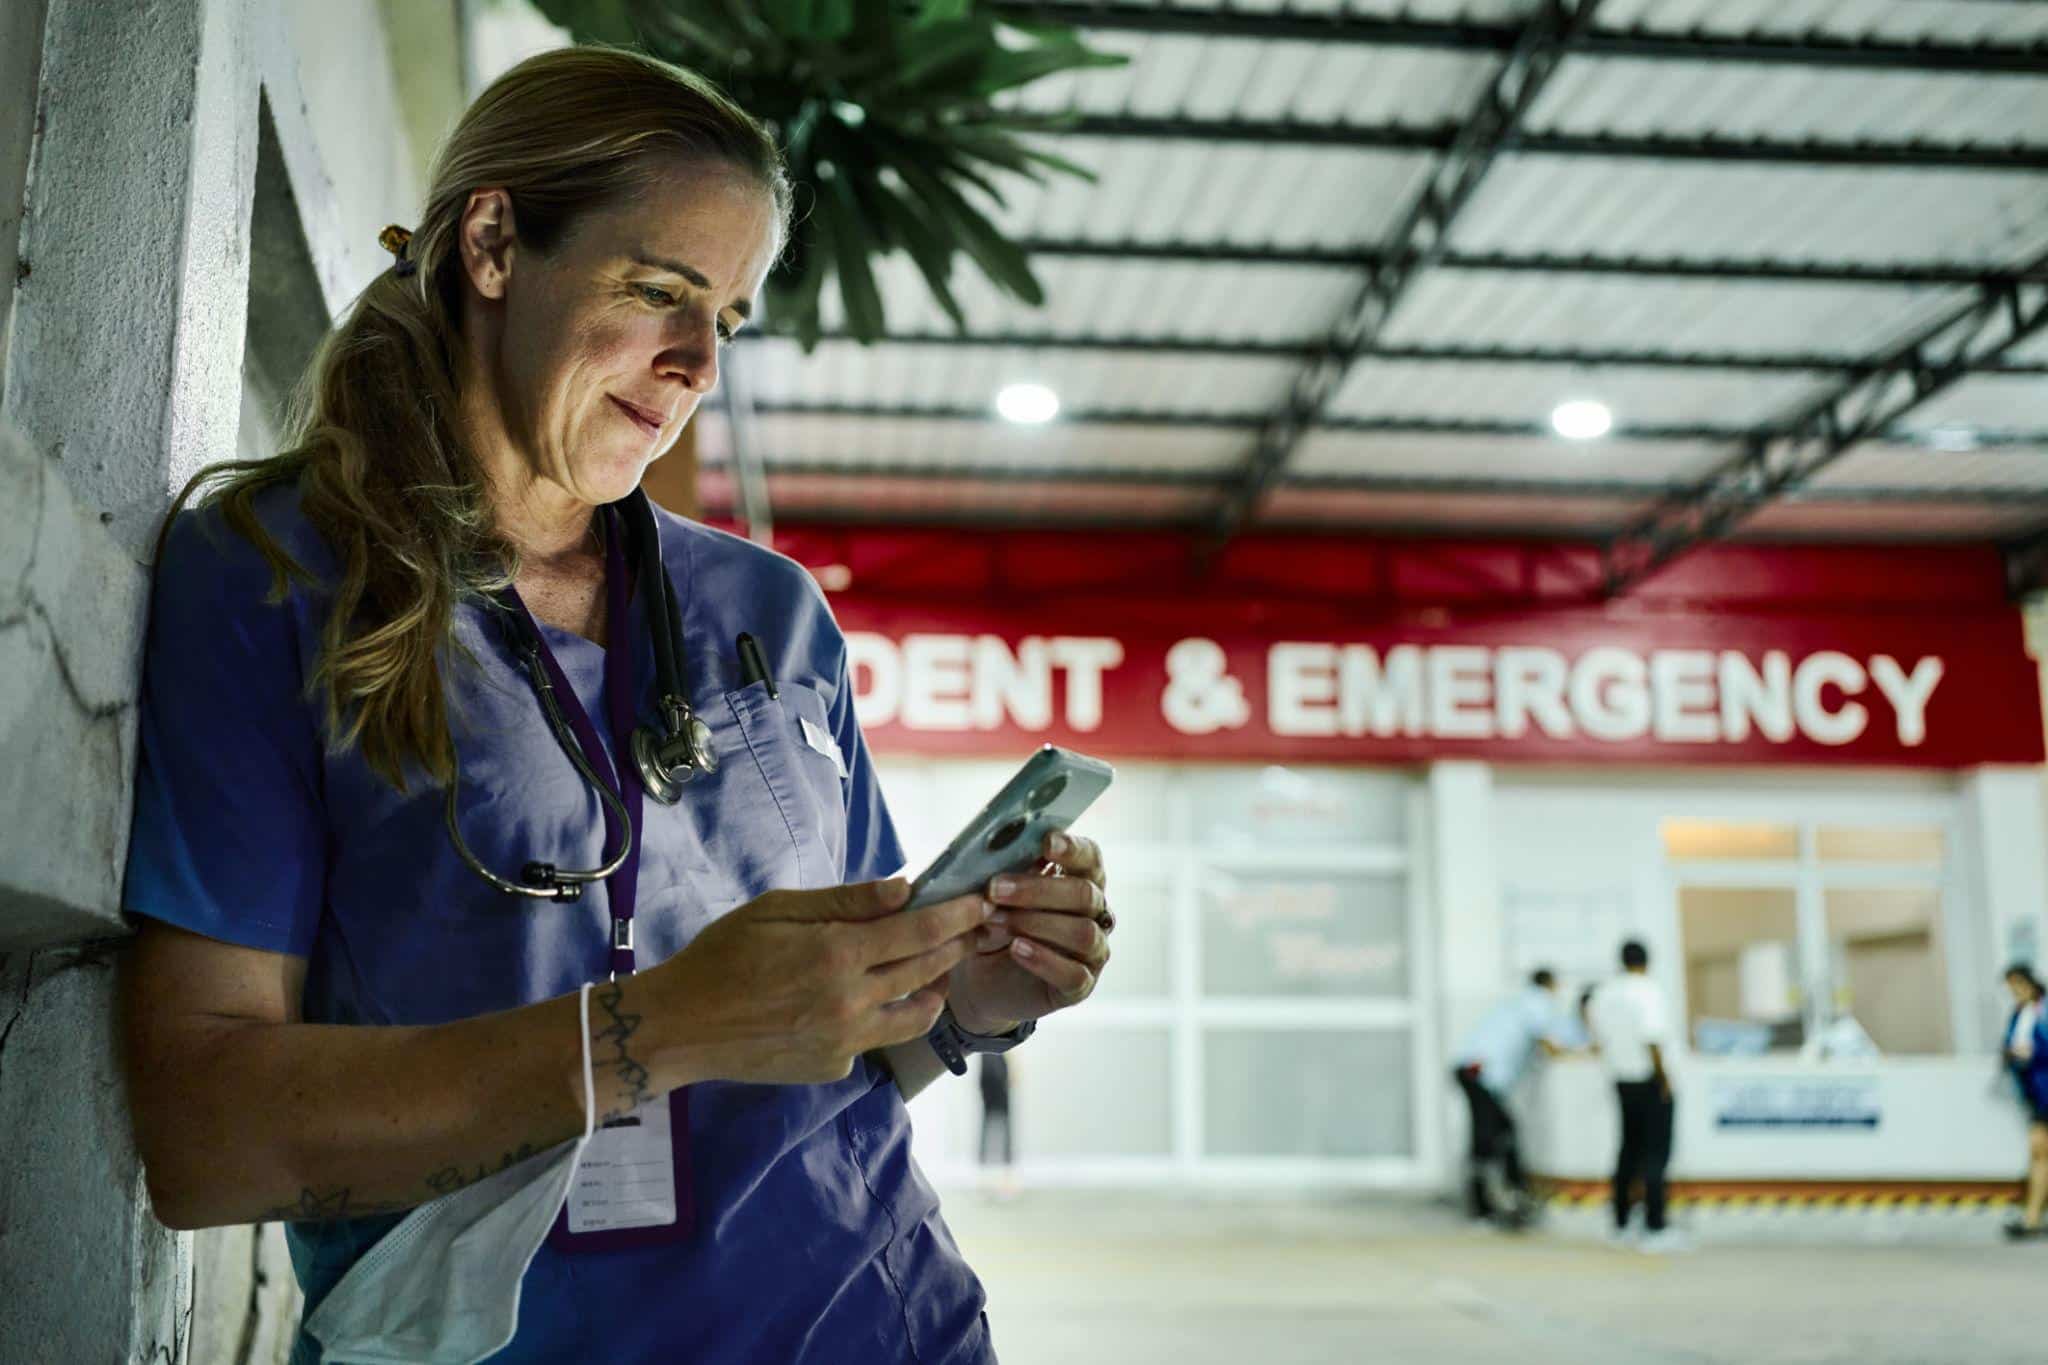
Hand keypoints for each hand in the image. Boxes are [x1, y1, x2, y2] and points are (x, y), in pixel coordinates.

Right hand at [651, 878, 988, 1083]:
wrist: (682, 1026)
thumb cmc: (722, 956)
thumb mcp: (777, 909)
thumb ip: (845, 901)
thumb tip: (904, 888)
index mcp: (837, 954)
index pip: (920, 931)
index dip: (958, 914)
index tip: (981, 900)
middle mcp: (850, 1003)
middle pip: (926, 971)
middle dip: (959, 945)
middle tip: (979, 927)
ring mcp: (845, 1042)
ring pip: (915, 1015)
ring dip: (936, 988)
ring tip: (939, 969)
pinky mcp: (834, 1067)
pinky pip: (876, 1038)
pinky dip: (883, 1016)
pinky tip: (871, 998)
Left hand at [948, 831, 1111, 1035]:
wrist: (981, 979)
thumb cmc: (996, 925)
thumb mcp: (998, 896)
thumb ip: (1009, 873)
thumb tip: (1003, 851)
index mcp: (1081, 881)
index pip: (1090, 858)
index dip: (1072, 849)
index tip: (1046, 842)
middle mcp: (1095, 914)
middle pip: (1084, 894)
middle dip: (1038, 889)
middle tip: (996, 888)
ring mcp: (1093, 951)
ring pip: (1083, 932)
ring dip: (1037, 923)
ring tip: (999, 921)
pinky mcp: (1081, 986)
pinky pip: (1074, 973)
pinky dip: (1044, 959)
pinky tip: (1017, 949)